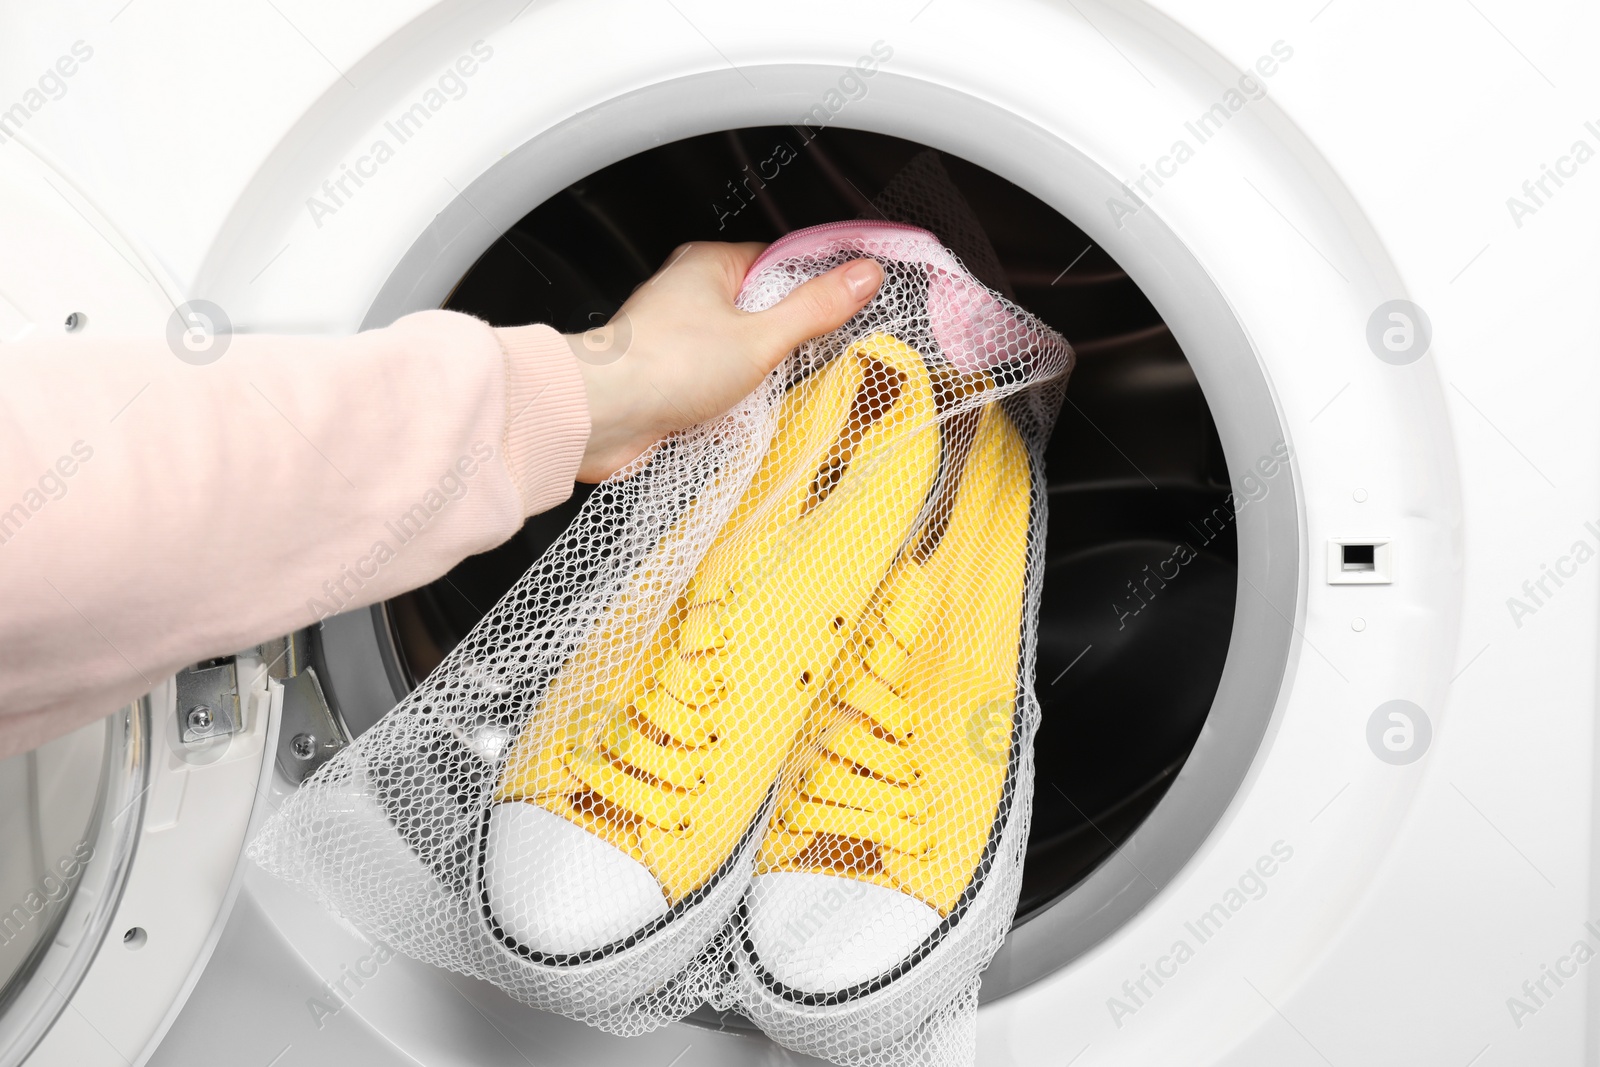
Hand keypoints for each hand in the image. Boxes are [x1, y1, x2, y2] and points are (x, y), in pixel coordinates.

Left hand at [538, 242, 882, 482]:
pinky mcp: (669, 374)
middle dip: (784, 337)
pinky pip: (717, 380)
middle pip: (762, 307)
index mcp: (710, 263)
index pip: (780, 261)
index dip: (814, 285)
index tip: (841, 306)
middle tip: (797, 356)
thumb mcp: (760, 336)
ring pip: (740, 347)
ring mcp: (678, 334)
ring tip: (759, 387)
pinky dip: (732, 396)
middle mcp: (690, 292)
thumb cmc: (662, 366)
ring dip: (757, 372)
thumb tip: (861, 276)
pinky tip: (736, 410)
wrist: (602, 416)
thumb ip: (815, 308)